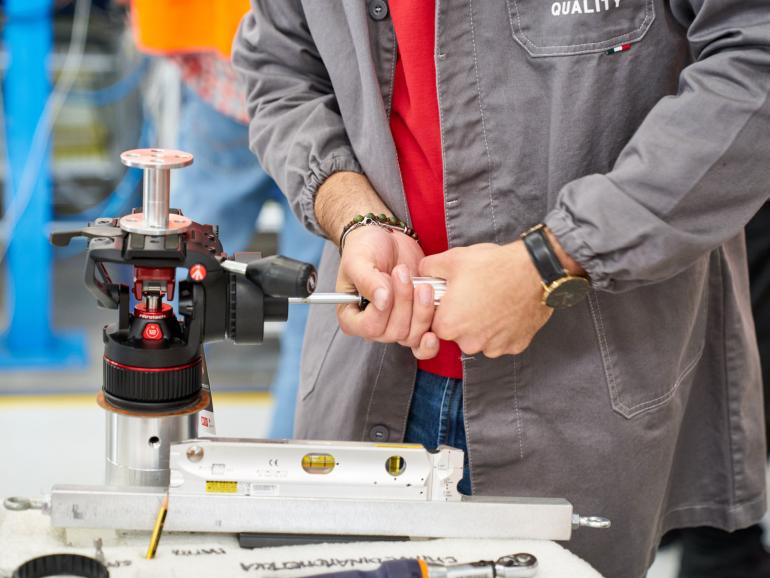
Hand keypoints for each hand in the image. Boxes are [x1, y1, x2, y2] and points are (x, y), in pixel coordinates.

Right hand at [336, 226, 439, 358]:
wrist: (386, 238)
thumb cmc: (365, 248)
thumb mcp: (358, 260)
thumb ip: (367, 281)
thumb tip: (382, 301)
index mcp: (353, 317)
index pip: (369, 327)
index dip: (382, 311)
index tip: (387, 283)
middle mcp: (374, 326)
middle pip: (394, 332)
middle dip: (404, 303)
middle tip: (403, 273)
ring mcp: (396, 324)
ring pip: (412, 335)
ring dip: (421, 311)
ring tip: (422, 285)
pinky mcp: (415, 319)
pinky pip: (426, 336)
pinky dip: (433, 325)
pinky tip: (439, 312)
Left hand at [419, 241, 552, 357]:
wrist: (535, 271)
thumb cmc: (493, 266)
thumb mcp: (453, 259)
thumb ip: (429, 268)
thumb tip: (421, 272)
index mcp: (448, 325)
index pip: (436, 322)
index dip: (444, 307)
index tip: (454, 296)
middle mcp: (469, 343)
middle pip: (459, 333)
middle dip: (464, 317)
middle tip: (476, 295)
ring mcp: (494, 348)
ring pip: (482, 338)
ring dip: (484, 325)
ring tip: (494, 300)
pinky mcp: (515, 346)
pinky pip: (503, 340)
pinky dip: (504, 328)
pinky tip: (508, 308)